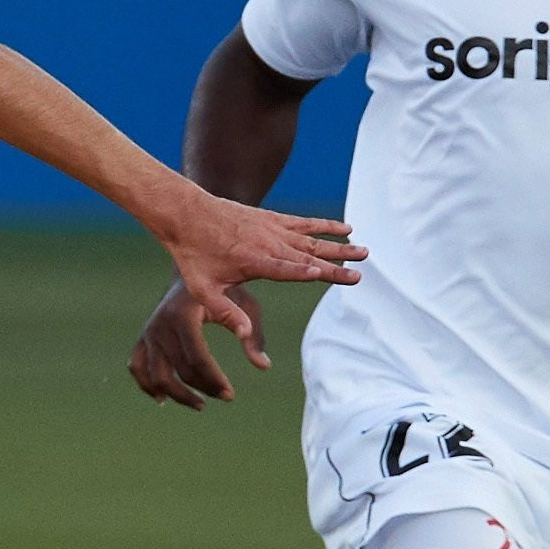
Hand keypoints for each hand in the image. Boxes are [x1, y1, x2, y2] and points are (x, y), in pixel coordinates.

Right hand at [128, 276, 264, 408]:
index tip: (230, 394)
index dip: (213, 381)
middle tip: (226, 396)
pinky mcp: (143, 337)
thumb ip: (252, 335)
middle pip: (179, 371)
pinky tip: (162, 399)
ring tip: (201, 405)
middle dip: (204, 389)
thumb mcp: (245, 304)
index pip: (196, 359)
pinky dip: (147, 385)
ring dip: (177, 396)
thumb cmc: (225, 288)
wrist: (193, 271)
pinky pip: (137, 367)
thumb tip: (264, 366)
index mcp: (183, 315)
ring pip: (156, 376)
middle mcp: (161, 325)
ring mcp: (149, 332)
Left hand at [144, 188, 361, 364]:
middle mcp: (268, 242)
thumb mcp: (203, 290)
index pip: (291, 269)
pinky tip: (345, 227)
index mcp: (255, 261)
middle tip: (363, 265)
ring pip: (312, 237)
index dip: (314, 273)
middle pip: (309, 253)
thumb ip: (226, 312)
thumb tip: (247, 335)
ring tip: (363, 248)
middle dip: (337, 261)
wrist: (187, 214)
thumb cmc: (194, 255)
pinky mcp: (272, 218)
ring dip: (339, 243)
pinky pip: (304, 222)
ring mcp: (272, 228)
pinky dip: (325, 224)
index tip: (339, 275)